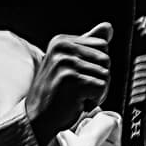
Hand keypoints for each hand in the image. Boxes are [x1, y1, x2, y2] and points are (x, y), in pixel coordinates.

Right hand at [26, 22, 112, 138]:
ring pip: (106, 75)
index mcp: (61, 41)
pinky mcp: (72, 80)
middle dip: (99, 78)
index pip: (102, 45)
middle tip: (78, 89)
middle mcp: (62, 48)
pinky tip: (76, 103)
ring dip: (97, 92)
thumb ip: (89, 44)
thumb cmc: (55, 94)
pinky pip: (102, 88)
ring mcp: (66, 64)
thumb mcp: (70, 64)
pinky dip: (94, 101)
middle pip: (106, 59)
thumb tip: (108, 27)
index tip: (80, 77)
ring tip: (76, 96)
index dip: (98, 65)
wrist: (37, 119)